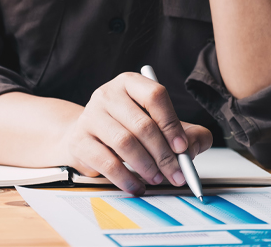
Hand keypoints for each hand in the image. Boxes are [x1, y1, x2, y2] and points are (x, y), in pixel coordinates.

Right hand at [62, 73, 212, 195]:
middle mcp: (108, 94)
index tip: (182, 148)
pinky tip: (137, 186)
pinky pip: (106, 162)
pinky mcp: (79, 140)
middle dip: (164, 154)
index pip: (155, 95)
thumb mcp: (160, 126)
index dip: (171, 123)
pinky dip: (126, 179)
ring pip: (124, 143)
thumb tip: (190, 149)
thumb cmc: (128, 129)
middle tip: (177, 174)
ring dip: (146, 166)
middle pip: (142, 124)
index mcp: (130, 83)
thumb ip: (188, 134)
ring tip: (157, 179)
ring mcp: (90, 115)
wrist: (86, 137)